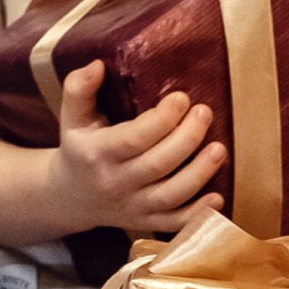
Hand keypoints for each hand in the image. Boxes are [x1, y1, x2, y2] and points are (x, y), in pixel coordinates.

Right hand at [49, 62, 225, 233]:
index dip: (163, 119)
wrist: (69, 197)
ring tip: (219, 148)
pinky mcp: (145, 222)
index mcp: (96, 153)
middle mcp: (114, 183)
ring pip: (171, 195)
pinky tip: (218, 196)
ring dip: (199, 173)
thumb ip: (78, 88)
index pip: (134, 138)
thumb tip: (98, 65)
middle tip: (204, 113)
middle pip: (158, 164)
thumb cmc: (79, 148)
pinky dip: (198, 214)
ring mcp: (131, 207)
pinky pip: (174, 224)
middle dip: (187, 138)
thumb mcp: (72, 117)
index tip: (182, 98)